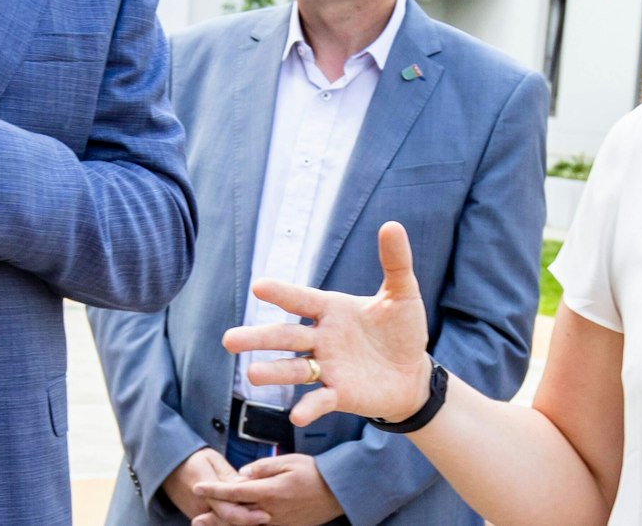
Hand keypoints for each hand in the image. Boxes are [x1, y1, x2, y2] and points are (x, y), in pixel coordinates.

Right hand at [164, 447, 265, 524]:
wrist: (169, 468)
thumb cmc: (193, 459)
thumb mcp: (212, 460)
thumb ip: (229, 476)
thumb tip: (247, 485)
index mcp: (205, 491)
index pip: (228, 510)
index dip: (248, 516)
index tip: (266, 515)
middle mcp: (201, 508)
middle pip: (228, 522)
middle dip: (248, 521)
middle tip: (268, 517)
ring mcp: (198, 515)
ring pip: (223, 524)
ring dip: (242, 522)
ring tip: (260, 518)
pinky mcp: (198, 517)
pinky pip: (217, 522)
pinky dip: (232, 521)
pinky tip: (247, 518)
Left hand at [193, 454, 340, 525]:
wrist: (336, 492)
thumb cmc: (313, 473)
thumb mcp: (288, 461)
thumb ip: (263, 467)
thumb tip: (243, 473)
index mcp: (269, 491)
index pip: (234, 492)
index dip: (214, 490)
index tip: (199, 487)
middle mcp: (269, 511)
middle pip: (235, 515)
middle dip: (214, 516)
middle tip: (196, 518)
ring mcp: (276, 522)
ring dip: (225, 525)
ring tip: (209, 524)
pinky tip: (237, 524)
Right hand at [222, 222, 431, 426]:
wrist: (412, 374)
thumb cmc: (402, 330)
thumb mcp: (402, 294)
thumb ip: (395, 262)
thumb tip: (392, 224)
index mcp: (332, 310)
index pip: (302, 300)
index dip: (282, 294)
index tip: (258, 286)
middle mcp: (323, 338)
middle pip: (285, 337)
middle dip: (258, 338)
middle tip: (229, 340)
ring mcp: (328, 368)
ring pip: (294, 369)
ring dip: (274, 372)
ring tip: (251, 374)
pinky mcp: (339, 394)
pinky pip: (320, 400)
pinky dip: (309, 408)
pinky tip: (297, 416)